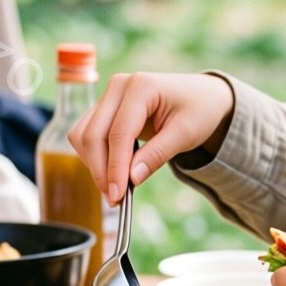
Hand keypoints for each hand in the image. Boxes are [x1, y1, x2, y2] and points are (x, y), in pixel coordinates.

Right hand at [68, 71, 235, 200]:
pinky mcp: (104, 108)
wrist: (202, 96)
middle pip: (93, 134)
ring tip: (115, 188)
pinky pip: (87, 135)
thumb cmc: (198, 110)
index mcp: (142, 86)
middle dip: (100, 170)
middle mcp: (119, 86)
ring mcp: (109, 95)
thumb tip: (131, 179)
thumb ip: (158, 154)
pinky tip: (112, 173)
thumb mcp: (186, 134)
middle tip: (114, 199)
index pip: (118, 133)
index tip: (117, 195)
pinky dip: (95, 157)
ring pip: (83, 135)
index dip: (115, 167)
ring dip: (94, 165)